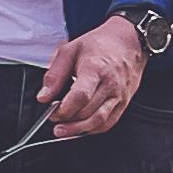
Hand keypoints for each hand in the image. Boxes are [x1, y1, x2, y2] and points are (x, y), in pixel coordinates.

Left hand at [40, 15, 147, 137]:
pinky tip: (80, 128)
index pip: (81, 96)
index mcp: (95, 69)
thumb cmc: (99, 45)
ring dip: (78, 130)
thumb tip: (44, 97)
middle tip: (54, 118)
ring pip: (98, 122)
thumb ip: (54, 75)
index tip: (52, 111)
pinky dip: (92, 130)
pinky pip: (108, 123)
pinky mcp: (124, 103)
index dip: (64, 108)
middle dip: (67, 120)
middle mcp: (110, 84)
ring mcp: (119, 95)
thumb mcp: (69, 51)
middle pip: (88, 112)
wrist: (128, 42)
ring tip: (63, 130)